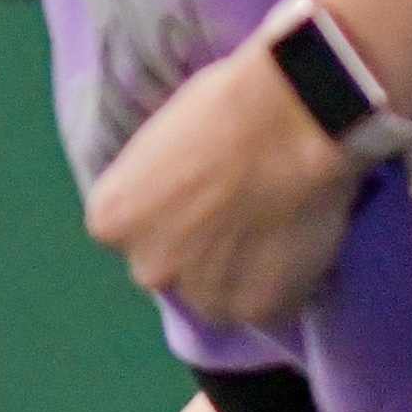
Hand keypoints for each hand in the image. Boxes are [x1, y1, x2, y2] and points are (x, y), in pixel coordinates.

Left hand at [83, 39, 361, 324]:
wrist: (295, 116)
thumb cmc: (230, 103)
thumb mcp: (162, 141)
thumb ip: (159, 187)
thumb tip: (180, 200)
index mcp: (112, 221)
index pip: (136, 233)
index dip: (173, 217)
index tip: (204, 196)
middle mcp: (146, 266)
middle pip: (172, 269)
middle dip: (201, 251)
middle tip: (243, 214)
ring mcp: (201, 293)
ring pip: (219, 295)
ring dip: (242, 275)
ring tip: (277, 229)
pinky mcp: (256, 308)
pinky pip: (269, 304)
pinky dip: (285, 284)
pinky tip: (300, 242)